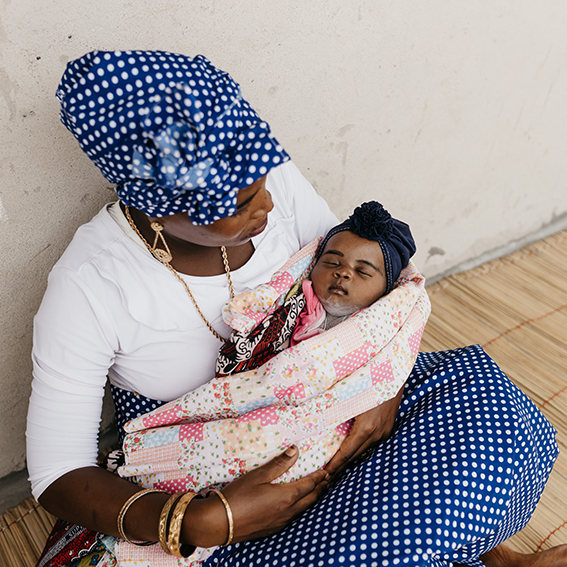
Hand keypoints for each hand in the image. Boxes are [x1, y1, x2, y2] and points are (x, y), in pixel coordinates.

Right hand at [183, 445, 328, 546]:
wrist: (220, 523)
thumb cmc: (238, 496)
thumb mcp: (258, 475)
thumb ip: (279, 463)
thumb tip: (295, 450)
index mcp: (286, 496)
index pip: (309, 485)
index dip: (319, 477)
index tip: (327, 471)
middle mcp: (288, 512)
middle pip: (311, 499)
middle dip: (321, 489)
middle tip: (328, 480)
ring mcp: (281, 523)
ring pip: (303, 510)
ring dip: (312, 500)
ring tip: (317, 492)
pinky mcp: (273, 529)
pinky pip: (294, 518)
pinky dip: (301, 509)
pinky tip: (297, 507)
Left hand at [324, 384, 404, 479]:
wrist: (395, 374)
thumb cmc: (370, 381)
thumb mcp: (350, 396)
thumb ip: (336, 410)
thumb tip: (318, 417)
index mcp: (366, 428)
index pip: (347, 453)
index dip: (335, 465)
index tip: (324, 473)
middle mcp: (377, 433)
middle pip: (355, 455)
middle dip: (340, 466)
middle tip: (326, 474)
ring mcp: (384, 432)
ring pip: (364, 449)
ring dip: (350, 457)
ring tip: (336, 465)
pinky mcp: (388, 428)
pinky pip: (371, 442)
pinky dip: (360, 448)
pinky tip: (351, 449)